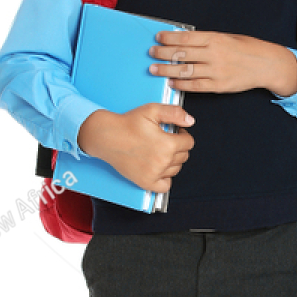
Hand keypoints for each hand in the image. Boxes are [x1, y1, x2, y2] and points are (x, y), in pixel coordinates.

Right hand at [77, 104, 193, 194]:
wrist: (107, 136)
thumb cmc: (127, 124)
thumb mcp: (152, 110)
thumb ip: (174, 113)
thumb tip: (190, 121)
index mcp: (167, 144)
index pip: (189, 142)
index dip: (183, 134)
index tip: (176, 132)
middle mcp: (162, 162)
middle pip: (184, 156)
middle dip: (178, 146)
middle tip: (166, 139)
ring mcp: (154, 174)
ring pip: (176, 169)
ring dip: (173, 160)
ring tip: (160, 151)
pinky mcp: (145, 183)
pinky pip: (165, 186)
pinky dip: (166, 178)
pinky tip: (159, 168)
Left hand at [148, 31, 296, 96]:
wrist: (266, 65)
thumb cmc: (248, 48)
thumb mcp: (227, 37)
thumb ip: (207, 40)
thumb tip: (184, 41)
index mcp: (215, 39)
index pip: (186, 38)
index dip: (169, 38)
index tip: (158, 37)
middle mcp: (213, 54)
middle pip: (181, 54)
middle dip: (163, 53)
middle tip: (151, 53)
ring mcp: (215, 71)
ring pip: (184, 70)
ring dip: (166, 69)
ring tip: (154, 69)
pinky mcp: (218, 85)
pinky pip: (195, 86)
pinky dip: (181, 84)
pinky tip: (171, 81)